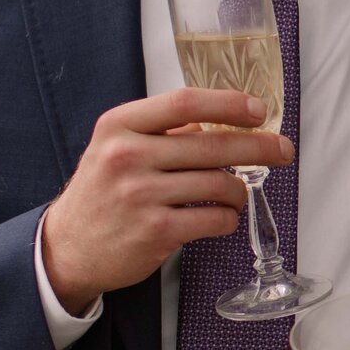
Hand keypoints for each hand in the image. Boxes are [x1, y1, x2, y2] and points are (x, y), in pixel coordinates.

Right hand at [37, 89, 293, 313]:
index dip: (229, 104)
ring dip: (238, 191)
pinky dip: (227, 218)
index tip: (259, 110)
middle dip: (259, 146)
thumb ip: (162, 130)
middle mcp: (127, 156)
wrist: (67, 247)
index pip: (185, 102)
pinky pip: (214, 219)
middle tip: (282, 151)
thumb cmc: (102, 192)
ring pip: (219, 184)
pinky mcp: (155, 231)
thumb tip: (221, 119)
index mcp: (119, 125)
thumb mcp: (117, 147)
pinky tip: (220, 217)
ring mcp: (140, 194)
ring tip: (235, 195)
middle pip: (212, 144)